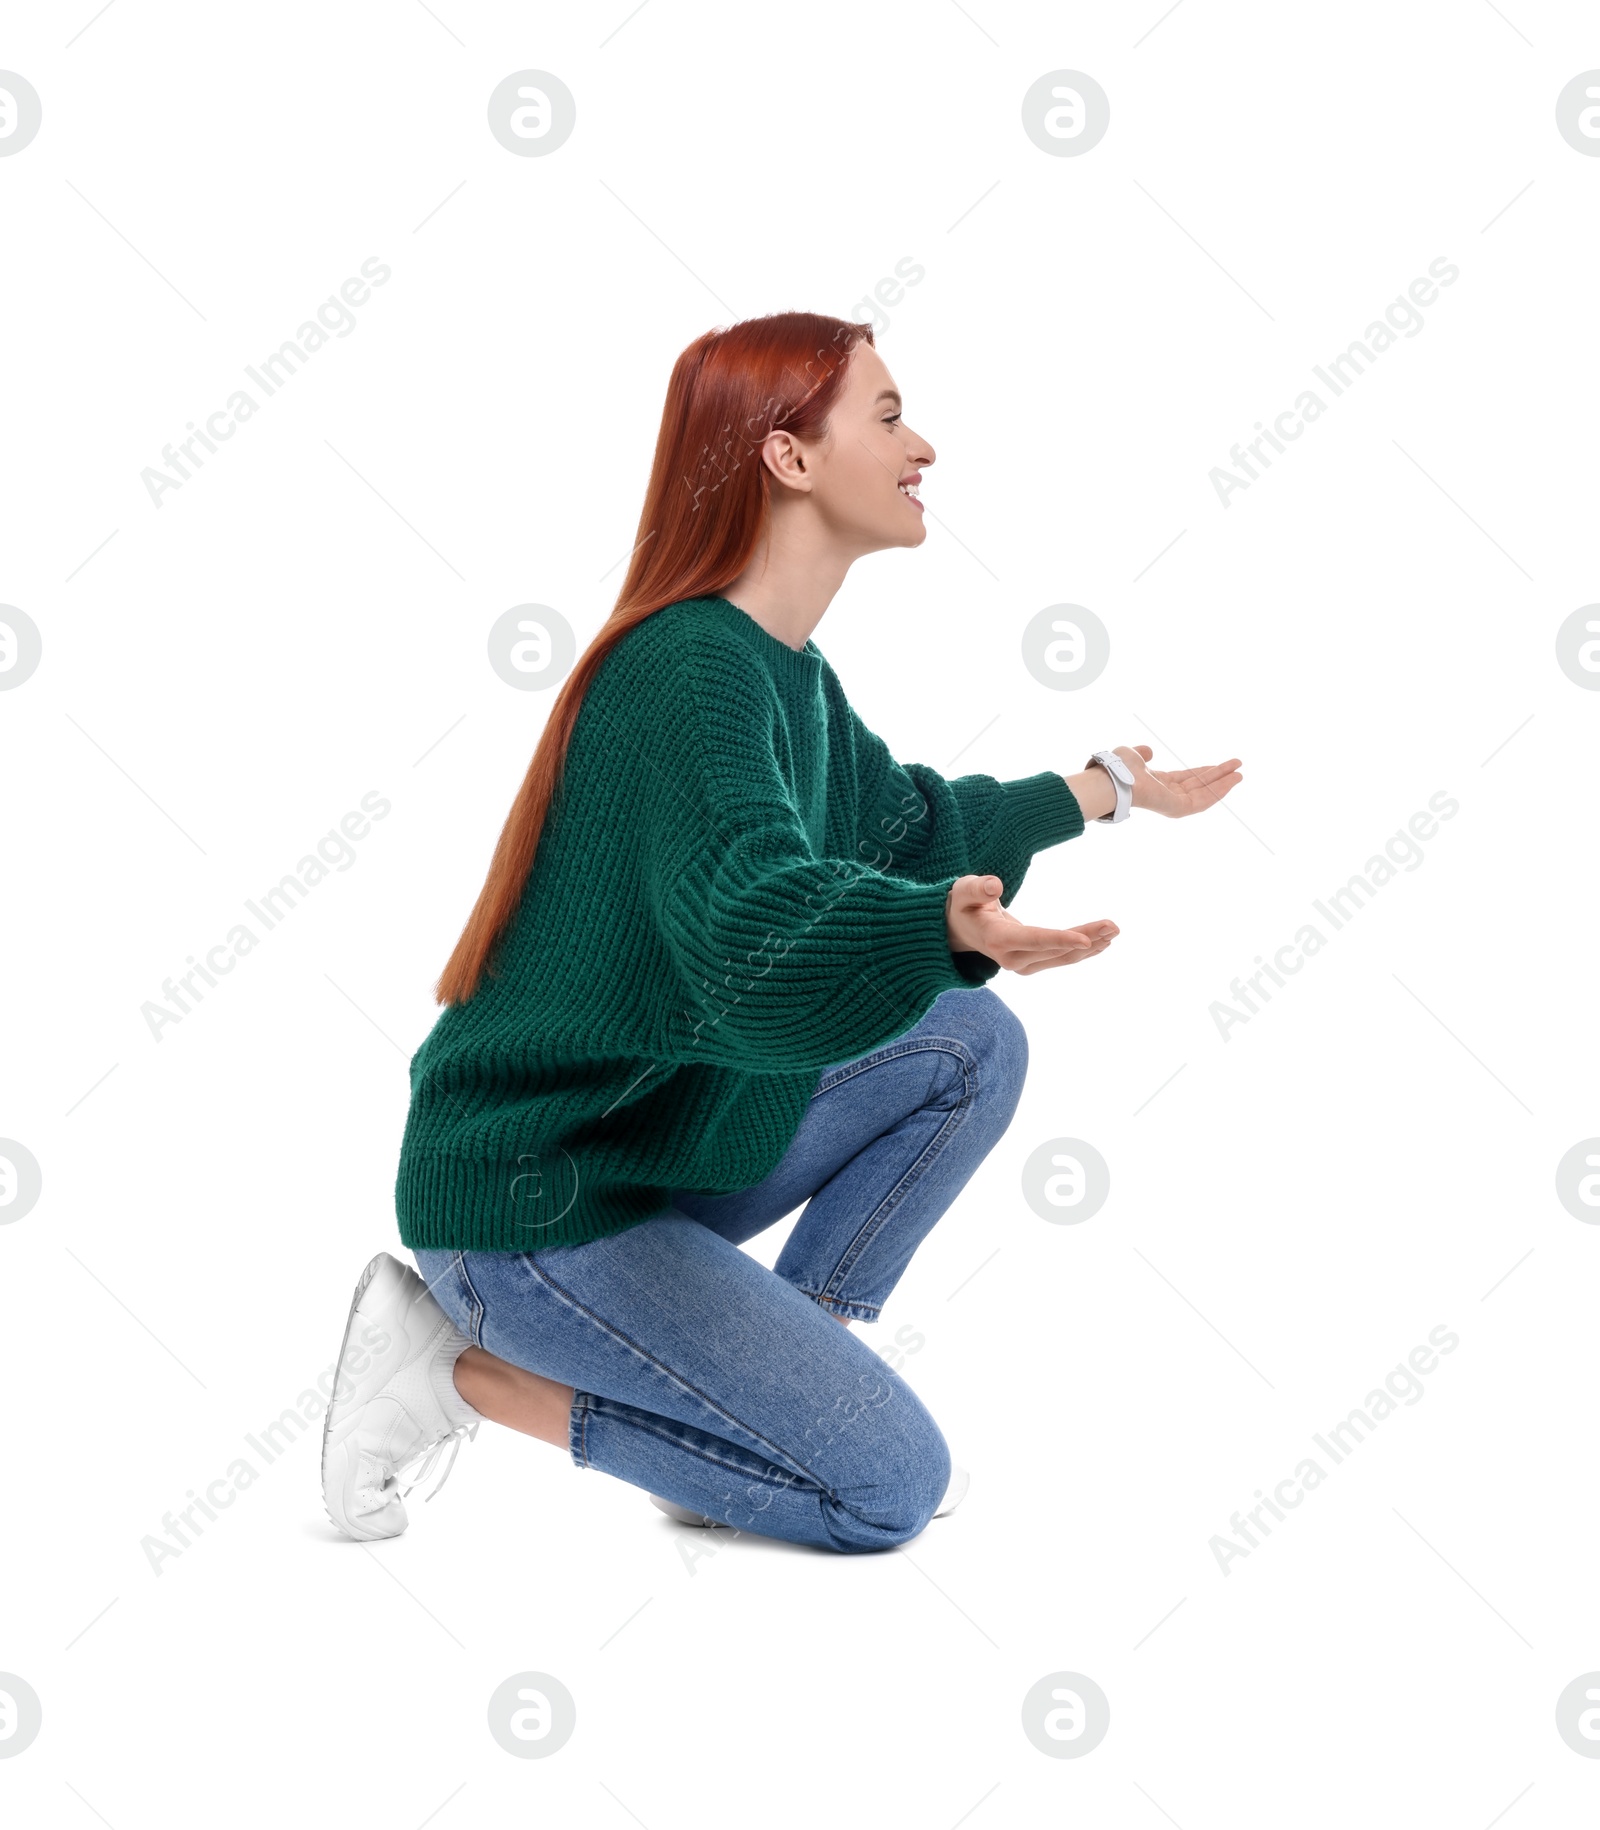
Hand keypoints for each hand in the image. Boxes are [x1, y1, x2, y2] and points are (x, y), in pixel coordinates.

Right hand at [945, 875, 1118, 976]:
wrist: (959, 930)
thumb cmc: (963, 905)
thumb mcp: (963, 891)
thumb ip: (976, 888)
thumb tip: (994, 885)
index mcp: (997, 939)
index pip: (1033, 940)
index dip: (1060, 940)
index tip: (1086, 940)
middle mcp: (1011, 959)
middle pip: (1055, 949)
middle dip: (1086, 938)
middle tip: (1113, 926)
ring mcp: (1022, 965)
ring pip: (1062, 957)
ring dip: (1091, 945)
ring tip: (1114, 931)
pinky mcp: (1031, 964)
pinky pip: (1061, 958)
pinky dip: (1083, 950)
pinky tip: (1103, 942)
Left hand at [1122, 744, 1241, 817]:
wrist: (1115, 779)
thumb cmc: (1120, 768)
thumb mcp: (1133, 754)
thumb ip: (1143, 753)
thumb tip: (1149, 751)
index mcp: (1159, 784)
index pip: (1187, 778)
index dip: (1204, 771)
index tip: (1220, 765)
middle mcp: (1168, 795)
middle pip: (1200, 786)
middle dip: (1219, 776)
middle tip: (1238, 767)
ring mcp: (1174, 804)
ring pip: (1205, 793)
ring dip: (1224, 783)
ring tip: (1240, 773)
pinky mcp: (1179, 809)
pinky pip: (1204, 800)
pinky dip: (1219, 790)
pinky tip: (1232, 780)